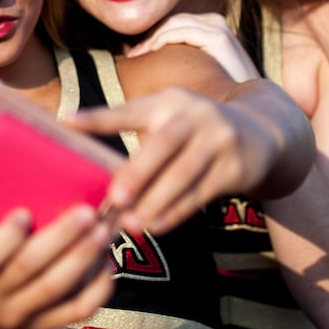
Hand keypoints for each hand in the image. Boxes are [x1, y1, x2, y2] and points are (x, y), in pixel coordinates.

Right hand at [0, 205, 114, 328]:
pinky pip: (75, 310)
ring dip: (84, 257)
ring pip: (56, 288)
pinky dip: (96, 288)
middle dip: (61, 237)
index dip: (6, 235)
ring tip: (102, 231)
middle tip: (86, 212)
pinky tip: (105, 264)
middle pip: (28, 267)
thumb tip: (34, 181)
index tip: (24, 212)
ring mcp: (16, 317)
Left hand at [67, 87, 280, 234]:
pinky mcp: (235, 167)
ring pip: (182, 174)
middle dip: (137, 172)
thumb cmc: (193, 134)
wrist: (261, 134)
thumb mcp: (170, 121)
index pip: (129, 110)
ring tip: (130, 224)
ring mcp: (217, 140)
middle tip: (114, 197)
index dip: (99, 117)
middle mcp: (193, 115)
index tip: (67, 121)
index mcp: (167, 101)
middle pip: (162, 144)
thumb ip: (138, 139)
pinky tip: (156, 226)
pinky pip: (201, 193)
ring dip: (155, 201)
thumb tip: (92, 174)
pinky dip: (177, 212)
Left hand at [128, 13, 258, 81]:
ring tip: (137, 56)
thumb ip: (182, 61)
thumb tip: (148, 63)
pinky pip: (182, 31)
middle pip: (171, 21)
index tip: (135, 55)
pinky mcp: (220, 39)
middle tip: (132, 56)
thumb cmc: (222, 94)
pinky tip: (150, 52)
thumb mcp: (198, 72)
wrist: (253, 107)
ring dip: (152, 38)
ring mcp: (219, 29)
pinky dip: (162, 39)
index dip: (152, 36)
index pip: (173, 23)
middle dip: (149, 36)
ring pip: (174, 24)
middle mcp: (216, 23)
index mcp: (211, 28)